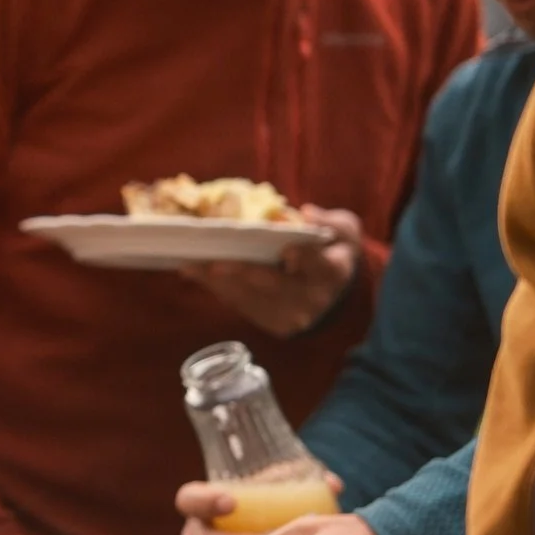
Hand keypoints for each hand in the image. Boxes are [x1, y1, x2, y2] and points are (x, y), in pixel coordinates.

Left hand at [180, 205, 362, 336]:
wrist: (332, 291)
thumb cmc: (333, 250)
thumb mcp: (343, 230)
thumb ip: (328, 221)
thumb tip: (306, 213)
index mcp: (332, 273)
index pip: (320, 266)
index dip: (304, 259)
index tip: (287, 250)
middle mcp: (311, 299)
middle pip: (276, 286)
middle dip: (245, 273)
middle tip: (215, 263)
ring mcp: (290, 314)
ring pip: (251, 297)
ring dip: (219, 281)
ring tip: (191, 265)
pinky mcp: (270, 322)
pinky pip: (240, 305)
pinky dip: (216, 288)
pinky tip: (195, 272)